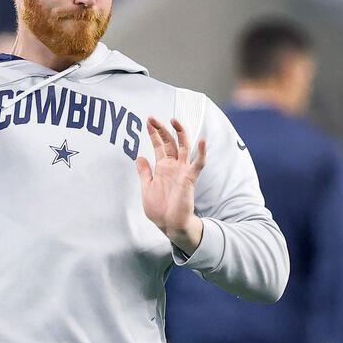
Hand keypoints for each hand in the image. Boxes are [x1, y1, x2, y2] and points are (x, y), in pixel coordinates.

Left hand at [137, 117, 206, 253]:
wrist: (169, 224)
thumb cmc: (159, 209)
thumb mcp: (146, 188)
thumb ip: (144, 172)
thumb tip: (139, 157)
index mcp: (162, 168)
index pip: (159, 145)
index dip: (154, 133)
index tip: (148, 121)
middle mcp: (173, 166)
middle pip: (170, 142)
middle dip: (162, 129)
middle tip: (152, 117)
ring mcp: (182, 171)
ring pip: (184, 147)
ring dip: (181, 133)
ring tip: (175, 120)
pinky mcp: (190, 178)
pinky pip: (198, 163)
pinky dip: (202, 152)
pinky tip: (203, 141)